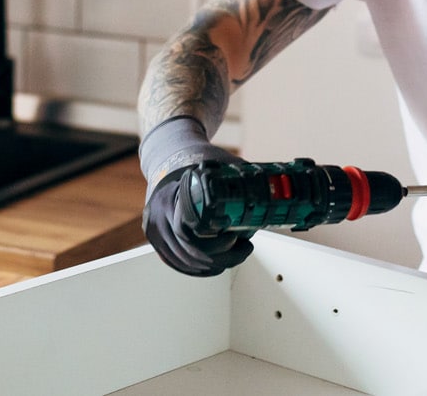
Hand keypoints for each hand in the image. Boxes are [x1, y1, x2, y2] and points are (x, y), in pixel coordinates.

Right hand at [139, 116, 253, 276]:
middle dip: (221, 258)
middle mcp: (157, 215)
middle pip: (189, 252)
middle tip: (244, 249)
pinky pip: (176, 262)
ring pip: (184, 261)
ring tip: (235, 256)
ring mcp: (154, 229)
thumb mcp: (218, 164)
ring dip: (212, 266)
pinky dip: (197, 269)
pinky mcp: (155, 238)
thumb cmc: (195, 160)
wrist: (169, 156)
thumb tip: (272, 194)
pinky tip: (214, 266)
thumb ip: (238, 180)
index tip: (236, 238)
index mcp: (171, 198)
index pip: (190, 232)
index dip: (215, 243)